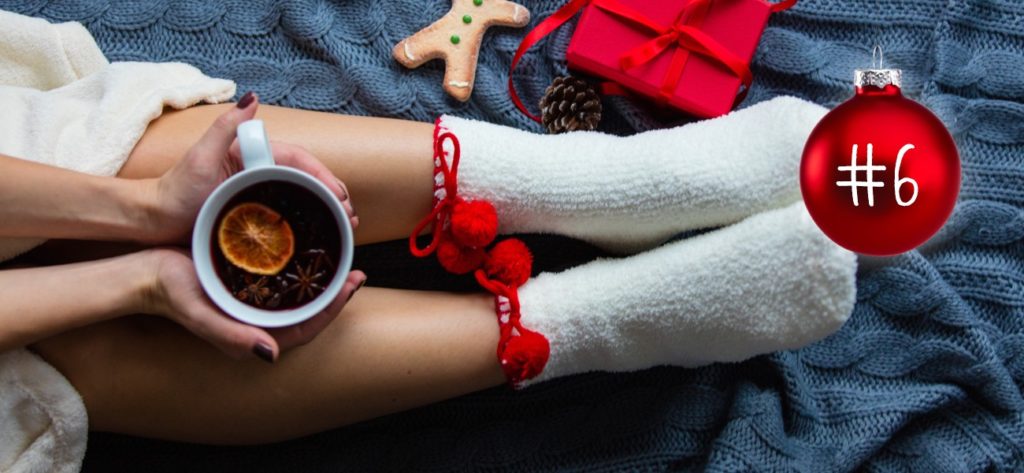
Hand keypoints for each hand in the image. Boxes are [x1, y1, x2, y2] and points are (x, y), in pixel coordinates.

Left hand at [145, 93, 357, 243]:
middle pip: (307, 180)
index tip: (340, 195)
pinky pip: (289, 216)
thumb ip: (226, 126)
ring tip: (344, 226)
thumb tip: (253, 98)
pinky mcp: (255, 215)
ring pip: (302, 198)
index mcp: (254, 155)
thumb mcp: (201, 155)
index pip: (299, 161)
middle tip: (349, 216)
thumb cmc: (175, 190)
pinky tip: (320, 234)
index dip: (323, 176)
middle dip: (333, 194)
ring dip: (325, 209)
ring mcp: (258, 194)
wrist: (154, 220)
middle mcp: (259, 172)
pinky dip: (308, 222)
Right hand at [146, 248, 366, 361]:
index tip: (352, 285)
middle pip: (308, 312)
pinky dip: (300, 268)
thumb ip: (231, 337)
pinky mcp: (247, 285)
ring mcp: (253, 303)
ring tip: (341, 260)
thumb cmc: (171, 292)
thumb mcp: (199, 314)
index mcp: (252, 334)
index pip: (305, 327)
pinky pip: (282, 281)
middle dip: (335, 294)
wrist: (145, 274)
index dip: (332, 309)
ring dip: (321, 280)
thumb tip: (271, 354)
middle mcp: (257, 321)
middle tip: (357, 271)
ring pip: (298, 297)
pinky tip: (309, 249)